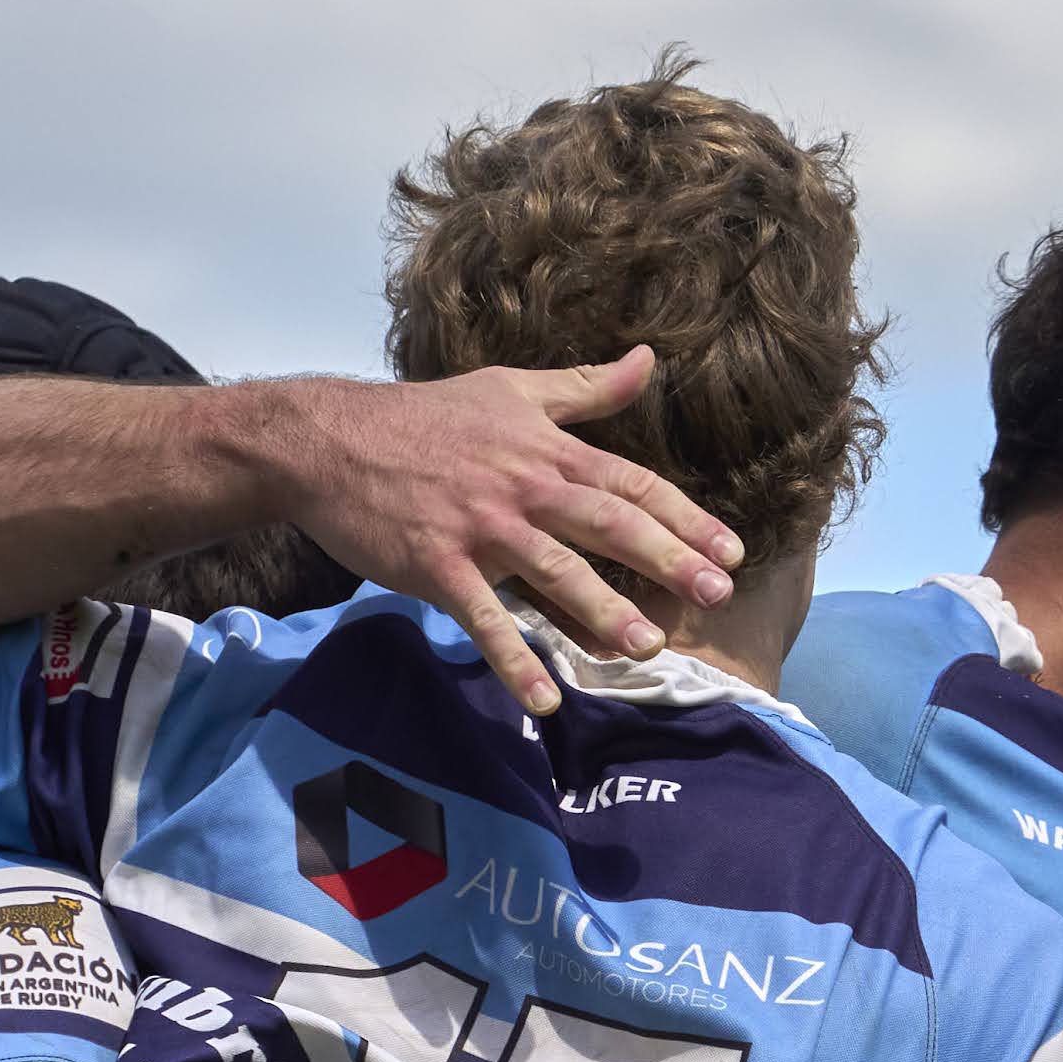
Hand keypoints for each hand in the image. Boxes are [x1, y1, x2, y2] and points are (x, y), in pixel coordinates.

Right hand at [254, 357, 739, 712]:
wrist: (332, 441)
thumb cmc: (426, 416)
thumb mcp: (511, 389)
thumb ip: (584, 387)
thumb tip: (647, 361)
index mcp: (546, 450)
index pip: (631, 483)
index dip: (684, 517)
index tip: (730, 551)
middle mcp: (523, 488)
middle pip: (607, 523)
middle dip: (667, 558)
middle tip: (717, 593)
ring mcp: (480, 529)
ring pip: (553, 571)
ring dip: (601, 610)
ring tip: (645, 646)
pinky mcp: (437, 565)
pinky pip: (483, 619)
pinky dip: (512, 659)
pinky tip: (544, 700)